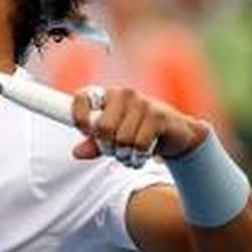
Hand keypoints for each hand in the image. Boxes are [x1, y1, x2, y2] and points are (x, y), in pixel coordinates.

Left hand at [71, 87, 209, 164]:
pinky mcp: (157, 115)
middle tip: (115, 151)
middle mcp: (122, 94)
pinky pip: (139, 144)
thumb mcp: (112, 138)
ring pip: (122, 140)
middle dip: (107, 147)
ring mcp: (141, 102)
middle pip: (103, 128)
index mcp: (106, 95)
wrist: (175, 134)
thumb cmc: (137, 132)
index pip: (81, 97)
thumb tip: (76, 153)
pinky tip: (141, 156)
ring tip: (130, 154)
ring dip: (124, 155)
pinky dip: (138, 157)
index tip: (86, 132)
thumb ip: (93, 144)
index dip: (79, 118)